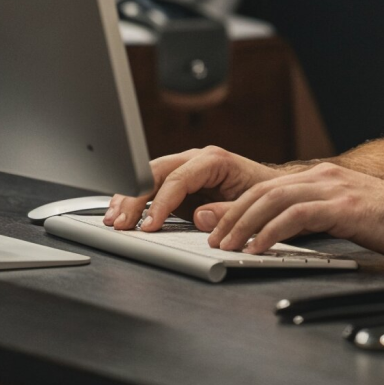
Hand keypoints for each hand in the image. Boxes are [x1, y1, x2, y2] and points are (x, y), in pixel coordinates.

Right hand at [105, 145, 280, 230]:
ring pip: (147, 177)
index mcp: (213, 161)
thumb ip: (226, 211)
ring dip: (128, 197)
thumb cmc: (262, 195)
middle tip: (121, 222)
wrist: (270, 191)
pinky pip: (150, 186)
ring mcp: (184, 168)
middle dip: (135, 197)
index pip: (178, 178)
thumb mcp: (250, 204)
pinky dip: (133, 198)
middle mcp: (195, 159)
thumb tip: (199, 216)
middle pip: (155, 173)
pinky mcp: (177, 182)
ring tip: (113, 218)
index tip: (149, 224)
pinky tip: (119, 211)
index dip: (161, 202)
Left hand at [196, 162, 383, 260]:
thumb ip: (310, 220)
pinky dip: (271, 232)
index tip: (220, 230)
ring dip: (244, 225)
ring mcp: (333, 189)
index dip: (238, 208)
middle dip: (232, 216)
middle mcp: (323, 177)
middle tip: (214, 240)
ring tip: (227, 247)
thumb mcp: (343, 217)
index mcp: (321, 178)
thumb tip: (276, 234)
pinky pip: (297, 216)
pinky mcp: (344, 206)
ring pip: (273, 200)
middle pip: (263, 191)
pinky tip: (258, 248)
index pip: (267, 188)